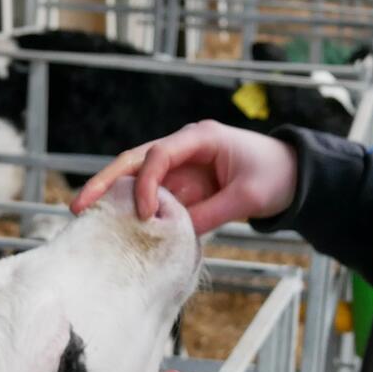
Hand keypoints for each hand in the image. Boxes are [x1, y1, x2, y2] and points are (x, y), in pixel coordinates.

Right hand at [70, 122, 298, 234]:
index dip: (146, 182)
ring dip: (111, 196)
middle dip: (105, 181)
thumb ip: (211, 213)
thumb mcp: (248, 198)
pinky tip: (112, 224)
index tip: (144, 212)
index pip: (160, 154)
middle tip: (79, 205)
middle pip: (135, 160)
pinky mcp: (182, 185)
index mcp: (201, 138)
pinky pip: (151, 196)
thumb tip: (172, 233)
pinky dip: (132, 209)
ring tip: (83, 216)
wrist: (293, 175)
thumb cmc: (275, 177)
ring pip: (136, 178)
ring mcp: (180, 166)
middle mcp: (183, 147)